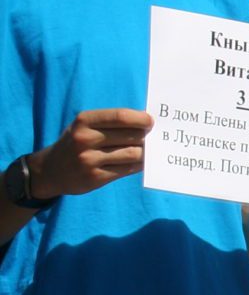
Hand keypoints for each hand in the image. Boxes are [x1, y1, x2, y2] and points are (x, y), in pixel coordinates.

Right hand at [27, 108, 153, 197]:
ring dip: (145, 152)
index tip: (150, 121)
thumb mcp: (85, 126)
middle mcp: (85, 139)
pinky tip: (139, 162)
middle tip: (151, 137)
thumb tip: (147, 122)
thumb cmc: (76, 143)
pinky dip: (138, 165)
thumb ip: (111, 123)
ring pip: (133, 154)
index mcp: (84, 121)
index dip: (141, 119)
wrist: (50, 170)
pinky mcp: (96, 177)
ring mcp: (89, 160)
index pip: (120, 117)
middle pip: (131, 135)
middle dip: (146, 136)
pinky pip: (128, 169)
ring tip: (147, 150)